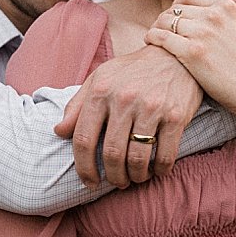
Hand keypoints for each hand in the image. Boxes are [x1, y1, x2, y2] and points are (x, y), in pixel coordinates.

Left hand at [53, 45, 203, 187]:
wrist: (177, 55)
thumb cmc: (134, 70)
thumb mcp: (101, 78)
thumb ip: (77, 105)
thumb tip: (58, 131)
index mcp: (101, 91)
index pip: (83, 139)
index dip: (84, 167)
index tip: (89, 181)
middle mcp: (124, 99)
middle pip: (111, 154)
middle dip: (113, 176)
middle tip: (116, 181)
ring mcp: (151, 108)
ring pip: (138, 159)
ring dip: (135, 176)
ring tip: (135, 177)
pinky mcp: (176, 116)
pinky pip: (165, 155)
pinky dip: (159, 170)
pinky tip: (156, 169)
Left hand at [145, 0, 235, 124]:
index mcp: (226, 7)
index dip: (179, 4)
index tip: (176, 14)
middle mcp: (213, 16)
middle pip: (176, 8)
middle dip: (166, 15)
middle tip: (162, 27)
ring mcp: (201, 33)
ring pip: (166, 20)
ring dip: (157, 25)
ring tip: (155, 34)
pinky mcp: (191, 52)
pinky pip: (161, 37)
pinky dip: (152, 37)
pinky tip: (151, 41)